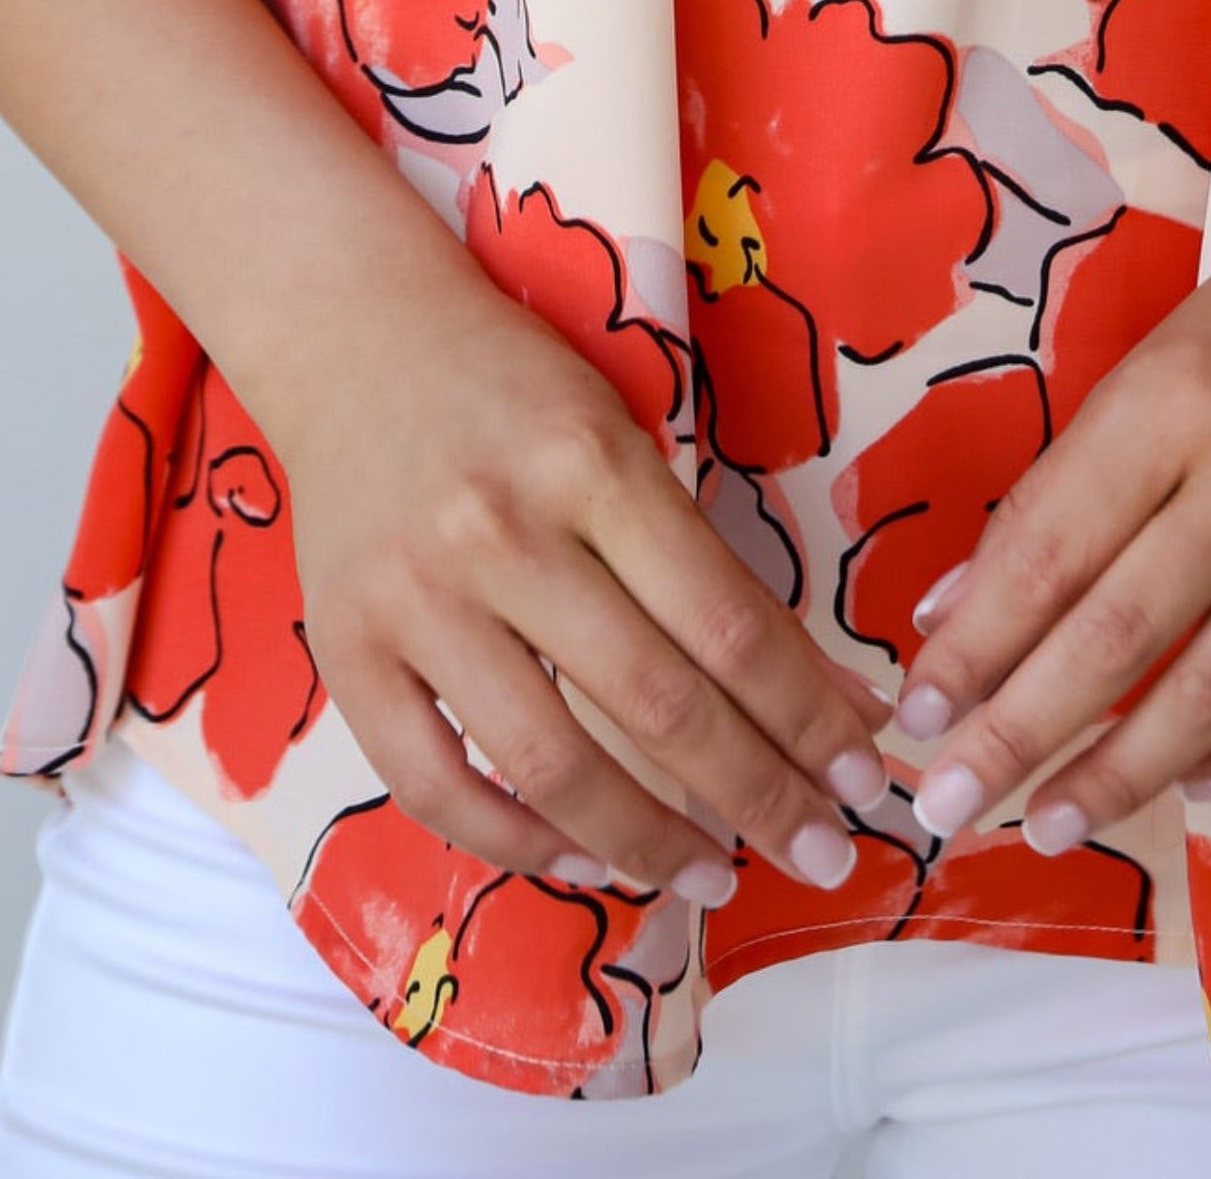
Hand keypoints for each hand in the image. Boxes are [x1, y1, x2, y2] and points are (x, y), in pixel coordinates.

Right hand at [267, 222, 890, 905]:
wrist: (354, 336)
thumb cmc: (514, 388)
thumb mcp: (626, 441)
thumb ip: (712, 569)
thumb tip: (827, 703)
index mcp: (590, 463)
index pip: (726, 623)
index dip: (807, 717)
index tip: (866, 778)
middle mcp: (503, 533)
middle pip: (656, 703)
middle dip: (759, 796)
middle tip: (826, 853)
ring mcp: (415, 599)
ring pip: (552, 763)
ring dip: (651, 844)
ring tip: (716, 875)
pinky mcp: (344, 650)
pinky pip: (434, 786)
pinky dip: (517, 841)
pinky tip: (586, 857)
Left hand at [888, 190, 1210, 852]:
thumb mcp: (1149, 369)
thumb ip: (1061, 491)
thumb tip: (956, 614)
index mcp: (1174, 399)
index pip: (1049, 550)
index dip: (973, 646)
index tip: (914, 717)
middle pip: (1119, 634)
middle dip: (1019, 733)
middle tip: (950, 806)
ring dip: (1123, 773)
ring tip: (1053, 820)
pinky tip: (1198, 778)